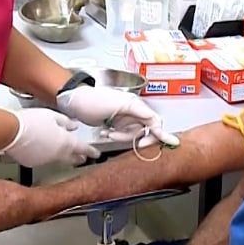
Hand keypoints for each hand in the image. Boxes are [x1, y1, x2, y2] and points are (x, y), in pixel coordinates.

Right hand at [0, 108, 100, 167]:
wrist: (11, 131)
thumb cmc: (31, 121)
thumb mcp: (53, 116)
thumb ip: (65, 122)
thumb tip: (73, 125)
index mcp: (66, 143)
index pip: (84, 149)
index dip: (91, 151)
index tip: (96, 153)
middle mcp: (57, 155)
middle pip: (72, 158)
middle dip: (78, 157)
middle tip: (82, 156)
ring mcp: (44, 161)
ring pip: (56, 158)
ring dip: (59, 154)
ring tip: (56, 146)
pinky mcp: (32, 163)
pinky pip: (42, 159)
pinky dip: (43, 154)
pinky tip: (39, 146)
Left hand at [56, 86, 179, 147]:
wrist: (74, 102)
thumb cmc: (93, 100)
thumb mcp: (118, 104)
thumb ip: (139, 111)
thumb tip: (156, 121)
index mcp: (135, 104)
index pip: (154, 120)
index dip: (161, 132)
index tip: (169, 143)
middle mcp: (132, 110)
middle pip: (146, 129)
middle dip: (137, 137)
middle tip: (133, 144)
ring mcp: (125, 117)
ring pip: (134, 134)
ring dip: (122, 137)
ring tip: (109, 133)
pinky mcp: (117, 123)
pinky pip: (123, 134)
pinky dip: (116, 136)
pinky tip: (106, 132)